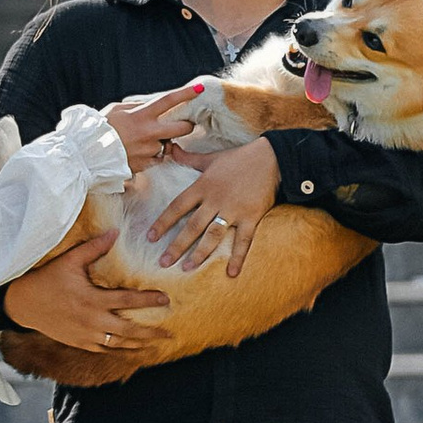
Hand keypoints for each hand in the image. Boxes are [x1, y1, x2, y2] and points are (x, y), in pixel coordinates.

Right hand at [3, 231, 171, 353]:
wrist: (23, 304)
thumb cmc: (46, 279)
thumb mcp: (69, 260)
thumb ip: (94, 248)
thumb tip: (115, 232)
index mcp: (92, 299)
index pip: (127, 301)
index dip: (149, 300)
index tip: (166, 299)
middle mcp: (92, 321)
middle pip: (128, 330)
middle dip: (150, 333)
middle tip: (168, 333)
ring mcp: (85, 335)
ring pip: (118, 344)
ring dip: (138, 345)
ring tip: (154, 344)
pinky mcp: (79, 343)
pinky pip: (104, 350)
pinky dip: (119, 350)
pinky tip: (130, 349)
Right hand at [103, 80, 207, 170]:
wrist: (88, 153)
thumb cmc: (100, 128)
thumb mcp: (117, 109)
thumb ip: (137, 106)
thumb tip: (152, 103)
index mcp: (141, 115)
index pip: (168, 100)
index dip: (186, 93)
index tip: (199, 89)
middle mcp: (148, 133)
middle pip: (182, 128)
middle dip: (187, 126)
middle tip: (184, 125)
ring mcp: (148, 150)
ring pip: (168, 145)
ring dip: (163, 143)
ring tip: (144, 142)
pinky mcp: (145, 164)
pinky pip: (157, 159)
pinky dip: (153, 155)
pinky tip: (140, 152)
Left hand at [145, 135, 279, 275]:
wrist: (272, 158)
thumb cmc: (239, 158)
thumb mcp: (211, 158)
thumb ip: (189, 158)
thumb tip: (171, 148)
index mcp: (204, 185)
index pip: (177, 206)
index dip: (163, 222)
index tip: (150, 237)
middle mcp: (216, 200)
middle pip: (192, 225)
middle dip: (177, 245)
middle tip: (164, 262)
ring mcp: (234, 209)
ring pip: (213, 235)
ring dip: (200, 253)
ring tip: (188, 267)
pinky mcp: (251, 217)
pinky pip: (243, 240)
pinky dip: (238, 257)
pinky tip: (231, 273)